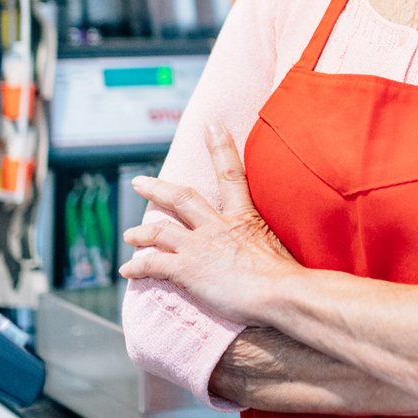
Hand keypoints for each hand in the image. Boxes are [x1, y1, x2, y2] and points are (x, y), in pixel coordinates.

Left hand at [121, 122, 298, 319]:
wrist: (280, 292)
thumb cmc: (289, 277)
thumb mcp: (283, 246)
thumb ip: (270, 244)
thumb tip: (280, 256)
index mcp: (244, 217)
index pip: (231, 174)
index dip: (221, 147)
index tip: (211, 126)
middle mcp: (218, 226)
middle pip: (181, 198)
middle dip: (157, 189)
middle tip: (139, 183)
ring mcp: (200, 246)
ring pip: (160, 231)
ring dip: (141, 233)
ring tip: (129, 235)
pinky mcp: (187, 269)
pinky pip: (153, 264)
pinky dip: (137, 267)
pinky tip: (127, 271)